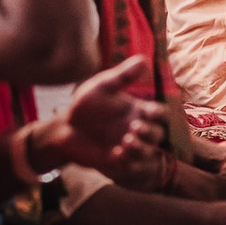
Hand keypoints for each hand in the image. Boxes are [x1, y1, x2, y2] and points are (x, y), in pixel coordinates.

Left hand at [59, 54, 167, 173]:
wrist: (65, 126)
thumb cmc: (86, 105)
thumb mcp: (102, 87)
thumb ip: (123, 76)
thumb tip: (144, 59)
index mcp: (138, 111)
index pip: (159, 114)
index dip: (159, 114)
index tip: (149, 112)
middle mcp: (137, 130)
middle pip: (158, 134)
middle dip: (150, 132)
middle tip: (134, 127)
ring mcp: (128, 146)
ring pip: (148, 152)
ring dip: (141, 148)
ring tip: (126, 141)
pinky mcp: (116, 161)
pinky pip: (129, 165)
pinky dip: (126, 160)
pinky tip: (116, 152)